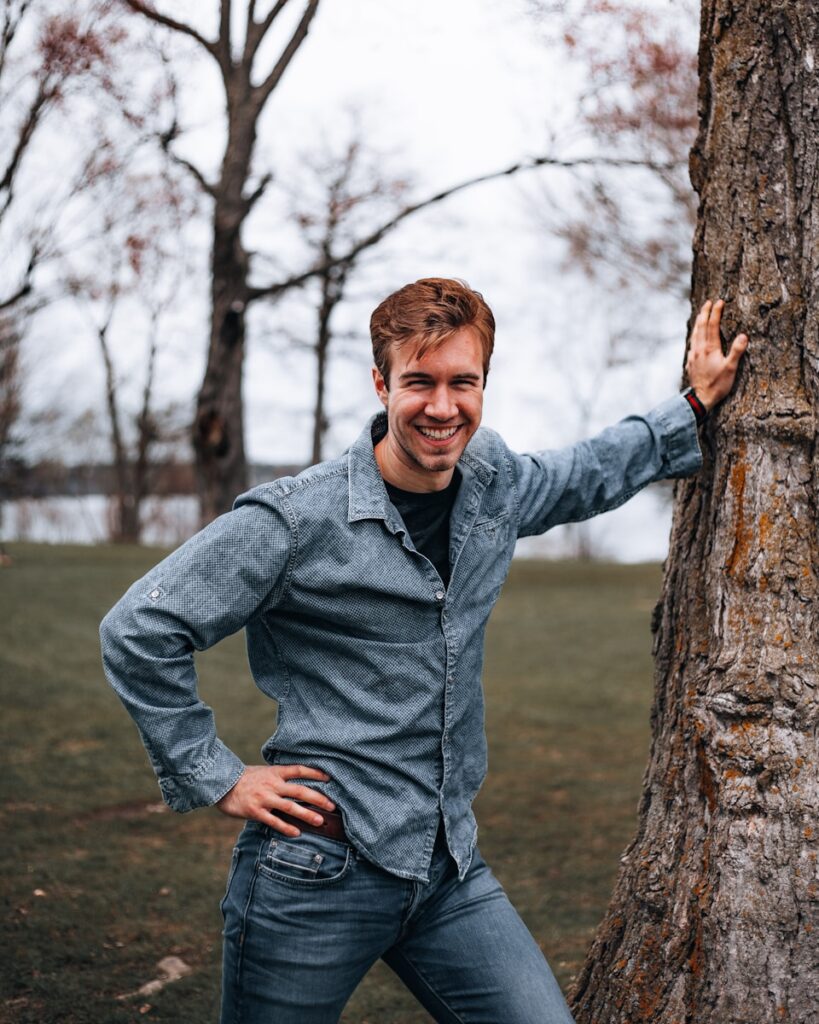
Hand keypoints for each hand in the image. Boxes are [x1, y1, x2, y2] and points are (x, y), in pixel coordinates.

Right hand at [216, 764, 334, 835]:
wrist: (222, 785)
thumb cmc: (245, 779)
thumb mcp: (264, 772)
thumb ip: (279, 777)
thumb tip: (298, 781)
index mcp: (275, 772)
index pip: (299, 770)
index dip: (315, 773)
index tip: (329, 778)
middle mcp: (272, 785)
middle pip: (300, 790)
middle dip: (318, 798)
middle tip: (332, 805)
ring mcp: (264, 798)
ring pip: (290, 807)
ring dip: (306, 814)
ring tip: (320, 821)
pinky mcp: (255, 811)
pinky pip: (274, 821)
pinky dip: (286, 827)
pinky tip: (296, 833)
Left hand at [686, 298, 747, 410]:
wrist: (700, 398)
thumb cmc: (717, 385)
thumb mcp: (731, 369)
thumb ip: (736, 351)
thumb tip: (744, 335)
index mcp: (710, 349)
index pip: (712, 326)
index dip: (716, 312)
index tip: (719, 302)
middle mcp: (699, 349)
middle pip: (700, 326)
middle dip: (704, 313)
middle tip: (708, 302)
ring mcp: (693, 356)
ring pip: (694, 334)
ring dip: (698, 322)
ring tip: (701, 314)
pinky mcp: (690, 362)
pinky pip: (691, 343)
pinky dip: (694, 334)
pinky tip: (695, 336)